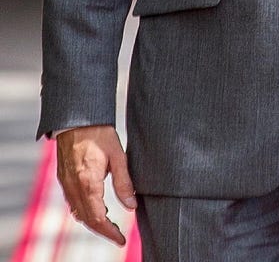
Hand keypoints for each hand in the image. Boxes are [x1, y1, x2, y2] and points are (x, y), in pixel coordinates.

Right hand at [55, 125, 135, 246]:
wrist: (77, 120)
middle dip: (103, 230)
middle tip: (118, 236)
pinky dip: (85, 211)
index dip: (109, 232)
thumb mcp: (118, 156)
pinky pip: (73, 203)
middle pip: (87, 219)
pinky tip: (97, 208)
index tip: (121, 239)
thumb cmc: (100, 135)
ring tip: (111, 224)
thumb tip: (132, 205)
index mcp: (88, 183)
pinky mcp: (64, 179)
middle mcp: (74, 187)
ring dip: (94, 221)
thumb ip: (124, 182)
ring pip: (78, 213)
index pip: (97, 218)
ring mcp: (66, 184)